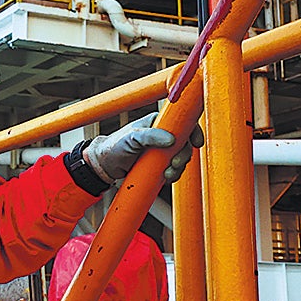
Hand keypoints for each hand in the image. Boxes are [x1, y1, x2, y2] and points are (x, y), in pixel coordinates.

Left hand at [82, 115, 199, 186]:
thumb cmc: (114, 146)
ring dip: (179, 168)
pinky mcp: (159, 164)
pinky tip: (166, 178)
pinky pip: (173, 169)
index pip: (182, 123)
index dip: (193, 131)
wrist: (104, 165)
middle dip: (184, 155)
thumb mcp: (131, 138)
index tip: (197, 142)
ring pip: (180, 158)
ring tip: (167, 174)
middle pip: (184, 143)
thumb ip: (150, 136)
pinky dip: (174, 174)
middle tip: (175, 164)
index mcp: (158, 123)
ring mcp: (161, 151)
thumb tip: (172, 139)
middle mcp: (162, 135)